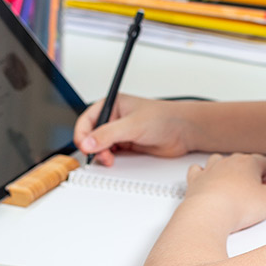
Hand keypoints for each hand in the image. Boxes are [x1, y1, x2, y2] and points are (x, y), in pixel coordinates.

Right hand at [74, 94, 196, 165]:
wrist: (184, 131)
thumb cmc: (164, 118)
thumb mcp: (132, 125)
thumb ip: (108, 134)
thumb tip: (87, 142)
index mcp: (111, 105)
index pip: (87, 120)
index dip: (82, 135)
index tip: (85, 147)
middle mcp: (113, 118)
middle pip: (90, 135)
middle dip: (93, 147)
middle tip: (102, 155)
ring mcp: (119, 132)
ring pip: (99, 146)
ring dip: (101, 154)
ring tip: (110, 158)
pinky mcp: (126, 145)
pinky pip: (110, 153)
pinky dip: (109, 158)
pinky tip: (114, 160)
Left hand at [184, 153, 265, 232]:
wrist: (208, 214)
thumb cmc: (236, 207)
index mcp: (248, 162)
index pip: (264, 163)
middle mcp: (228, 162)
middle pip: (243, 162)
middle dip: (250, 176)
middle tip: (254, 194)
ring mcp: (210, 170)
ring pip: (220, 162)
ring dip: (227, 172)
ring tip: (233, 188)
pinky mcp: (196, 181)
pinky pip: (198, 170)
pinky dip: (203, 175)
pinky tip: (207, 182)